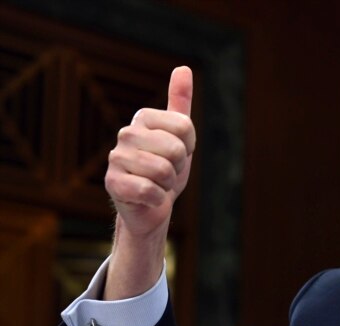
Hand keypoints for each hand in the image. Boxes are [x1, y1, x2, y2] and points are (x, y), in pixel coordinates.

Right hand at [105, 66, 195, 236]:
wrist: (150, 206)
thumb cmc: (167, 169)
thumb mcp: (181, 137)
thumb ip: (181, 103)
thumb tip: (183, 68)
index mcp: (143, 117)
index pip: (186, 126)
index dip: (189, 147)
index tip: (178, 154)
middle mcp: (126, 133)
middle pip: (176, 149)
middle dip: (178, 168)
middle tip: (167, 173)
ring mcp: (116, 158)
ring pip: (163, 171)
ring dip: (168, 184)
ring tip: (157, 184)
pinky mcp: (112, 183)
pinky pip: (150, 191)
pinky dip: (158, 199)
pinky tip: (149, 198)